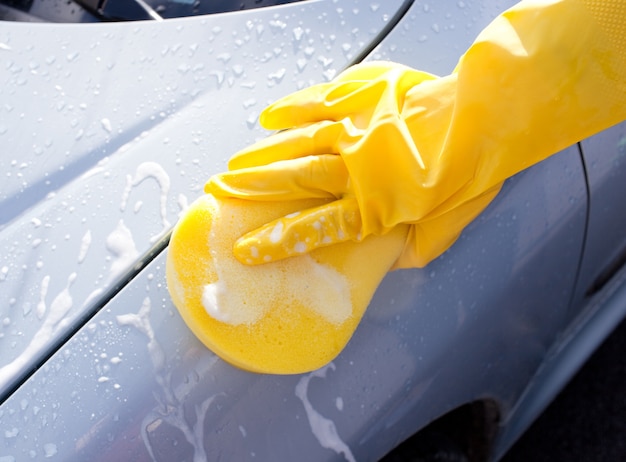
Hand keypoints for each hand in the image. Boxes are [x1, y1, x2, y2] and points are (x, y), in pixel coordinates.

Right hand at [206, 62, 463, 266]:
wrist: (484, 119)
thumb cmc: (468, 176)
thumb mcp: (442, 229)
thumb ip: (409, 249)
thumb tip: (389, 260)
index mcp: (373, 207)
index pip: (313, 228)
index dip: (276, 241)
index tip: (245, 250)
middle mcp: (355, 169)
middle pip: (293, 181)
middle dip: (252, 190)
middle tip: (217, 192)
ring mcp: (355, 129)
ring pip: (297, 144)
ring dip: (262, 157)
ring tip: (232, 165)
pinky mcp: (361, 97)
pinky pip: (317, 102)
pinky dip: (291, 109)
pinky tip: (268, 118)